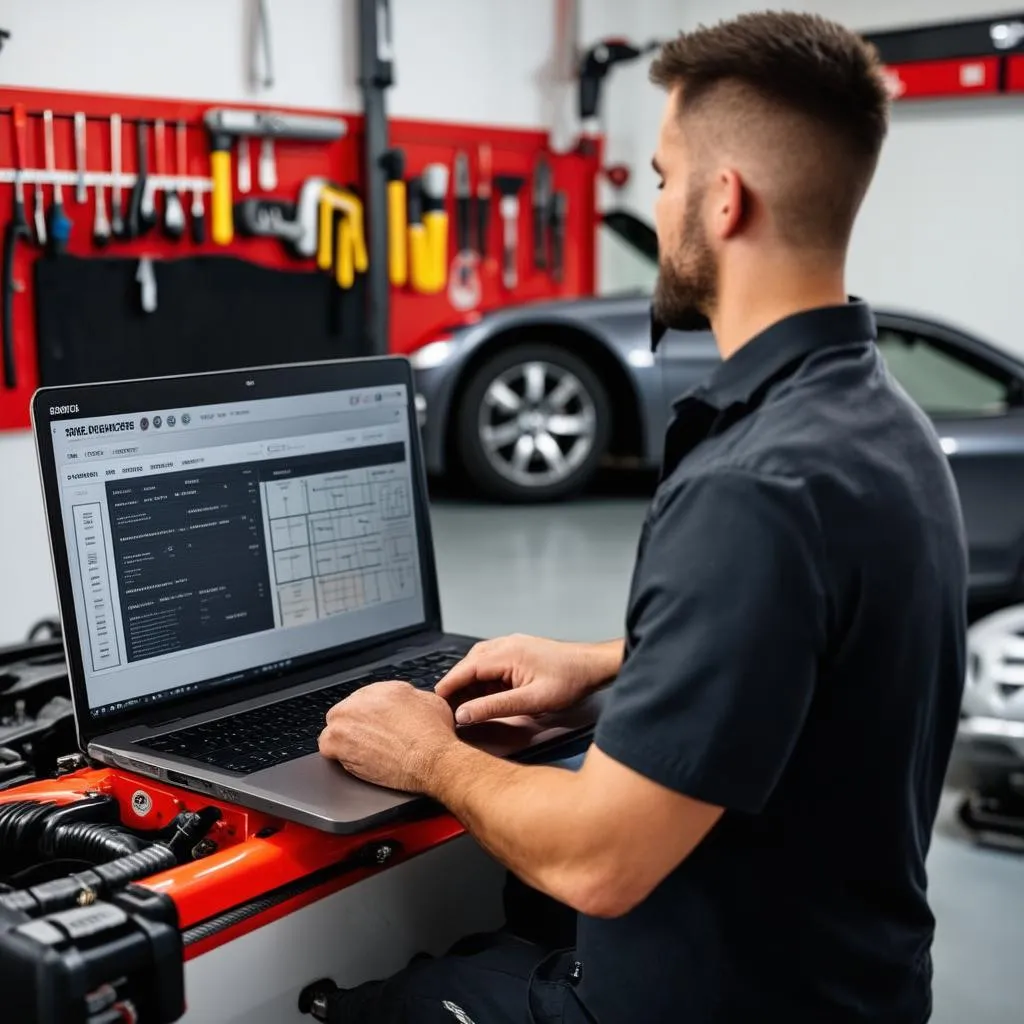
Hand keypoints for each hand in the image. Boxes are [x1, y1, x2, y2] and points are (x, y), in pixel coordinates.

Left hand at [318, 682, 456, 792]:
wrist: (432, 759)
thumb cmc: (435, 736)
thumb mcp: (432, 702)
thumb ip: (413, 698)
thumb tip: (409, 703)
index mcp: (383, 688)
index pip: (368, 699)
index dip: (372, 717)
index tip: (377, 727)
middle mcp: (362, 699)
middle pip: (349, 712)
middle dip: (357, 726)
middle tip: (370, 741)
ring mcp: (346, 719)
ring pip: (335, 729)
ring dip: (346, 739)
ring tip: (364, 752)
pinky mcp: (336, 741)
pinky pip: (327, 747)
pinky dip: (337, 754)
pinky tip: (354, 760)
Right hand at [436, 634, 621, 725]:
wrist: (592, 666)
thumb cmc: (569, 681)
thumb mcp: (531, 701)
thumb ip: (495, 707)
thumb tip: (465, 713)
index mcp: (506, 653)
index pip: (465, 669)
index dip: (448, 686)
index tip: (435, 701)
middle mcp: (505, 644)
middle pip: (469, 664)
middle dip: (456, 685)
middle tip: (446, 707)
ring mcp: (512, 645)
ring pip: (479, 662)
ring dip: (469, 681)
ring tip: (464, 703)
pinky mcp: (518, 650)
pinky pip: (492, 661)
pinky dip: (483, 677)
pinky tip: (485, 692)